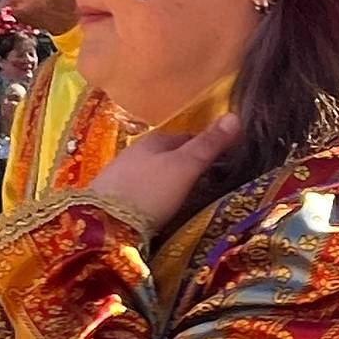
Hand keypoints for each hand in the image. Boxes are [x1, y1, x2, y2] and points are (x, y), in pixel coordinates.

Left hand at [91, 113, 243, 233]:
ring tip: (179, 195)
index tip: (218, 160)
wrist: (102, 223)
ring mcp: (118, 172)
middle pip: (166, 152)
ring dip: (163, 178)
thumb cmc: (150, 192)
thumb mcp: (185, 168)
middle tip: (201, 180)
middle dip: (182, 162)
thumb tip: (236, 116)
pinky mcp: (107, 194)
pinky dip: (148, 192)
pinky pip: (136, 187)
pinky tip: (153, 205)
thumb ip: (209, 144)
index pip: (186, 136)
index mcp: (155, 139)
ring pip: (149, 170)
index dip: (204, 146)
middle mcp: (134, 150)